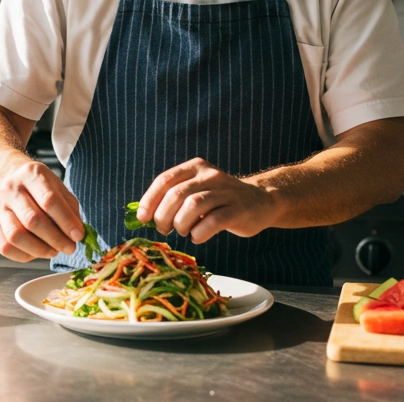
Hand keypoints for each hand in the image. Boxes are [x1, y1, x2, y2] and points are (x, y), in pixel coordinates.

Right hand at [0, 160, 82, 261]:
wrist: (13, 181)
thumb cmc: (41, 189)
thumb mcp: (60, 189)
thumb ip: (70, 210)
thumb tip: (77, 235)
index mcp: (31, 174)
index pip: (49, 200)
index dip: (66, 221)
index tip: (78, 236)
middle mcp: (11, 188)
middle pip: (32, 220)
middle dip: (55, 239)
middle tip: (69, 248)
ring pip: (15, 236)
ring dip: (40, 250)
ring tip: (54, 251)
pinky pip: (5, 247)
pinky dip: (24, 256)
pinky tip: (37, 252)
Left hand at [135, 158, 280, 243]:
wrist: (261, 201)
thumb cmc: (220, 200)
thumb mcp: (197, 190)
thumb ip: (174, 197)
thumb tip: (144, 215)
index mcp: (195, 167)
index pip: (165, 180)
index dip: (150, 200)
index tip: (143, 218)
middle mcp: (209, 175)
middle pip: (176, 194)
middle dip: (163, 216)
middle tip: (163, 229)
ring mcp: (225, 191)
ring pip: (193, 206)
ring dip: (181, 224)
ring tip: (182, 232)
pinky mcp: (238, 209)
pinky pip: (212, 222)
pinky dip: (199, 233)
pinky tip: (197, 237)